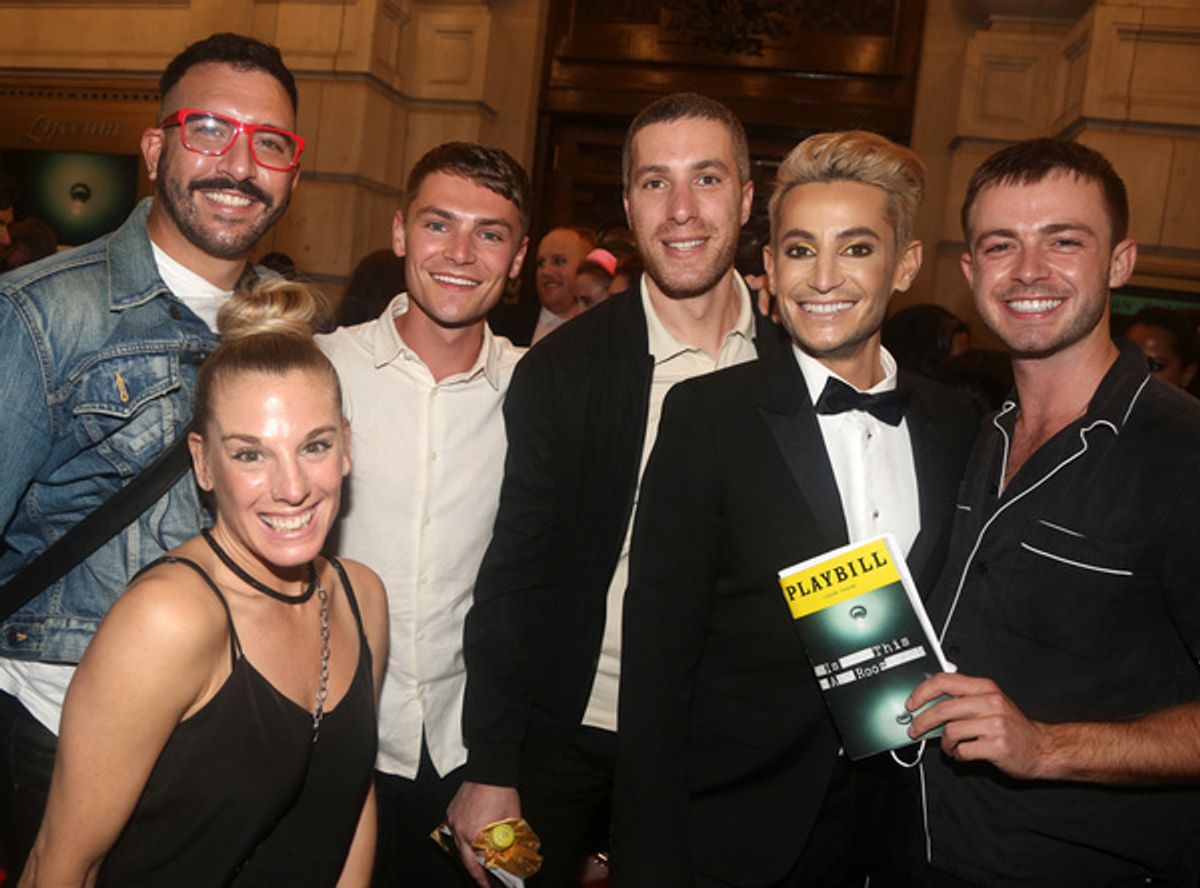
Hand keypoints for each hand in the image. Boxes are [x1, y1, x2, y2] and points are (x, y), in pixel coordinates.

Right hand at [446, 781, 521, 887]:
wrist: (491, 770)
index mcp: (475, 835)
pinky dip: (464, 838)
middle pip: (465, 860)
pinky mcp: (451, 813)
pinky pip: (455, 831)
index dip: (483, 879)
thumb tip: (508, 855)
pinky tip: (472, 840)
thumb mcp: (512, 821)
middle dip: (474, 872)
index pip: (476, 866)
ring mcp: (454, 821)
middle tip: (483, 880)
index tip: (488, 885)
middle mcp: (461, 830)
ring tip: (478, 861)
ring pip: (459, 846)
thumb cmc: (502, 792)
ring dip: (469, 854)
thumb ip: (508, 841)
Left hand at [907, 672, 1055, 779]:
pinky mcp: (996, 745)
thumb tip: (927, 703)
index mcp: (984, 687)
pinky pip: (963, 750)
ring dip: (945, 743)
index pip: (944, 681)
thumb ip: (963, 699)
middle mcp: (989, 702)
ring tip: (951, 747)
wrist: (1042, 747)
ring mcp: (994, 724)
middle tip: (915, 730)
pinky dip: (957, 755)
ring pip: (950, 731)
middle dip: (922, 722)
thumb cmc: (1011, 726)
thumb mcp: (990, 702)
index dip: (922, 692)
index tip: (911, 704)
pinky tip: (962, 754)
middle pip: (942, 709)